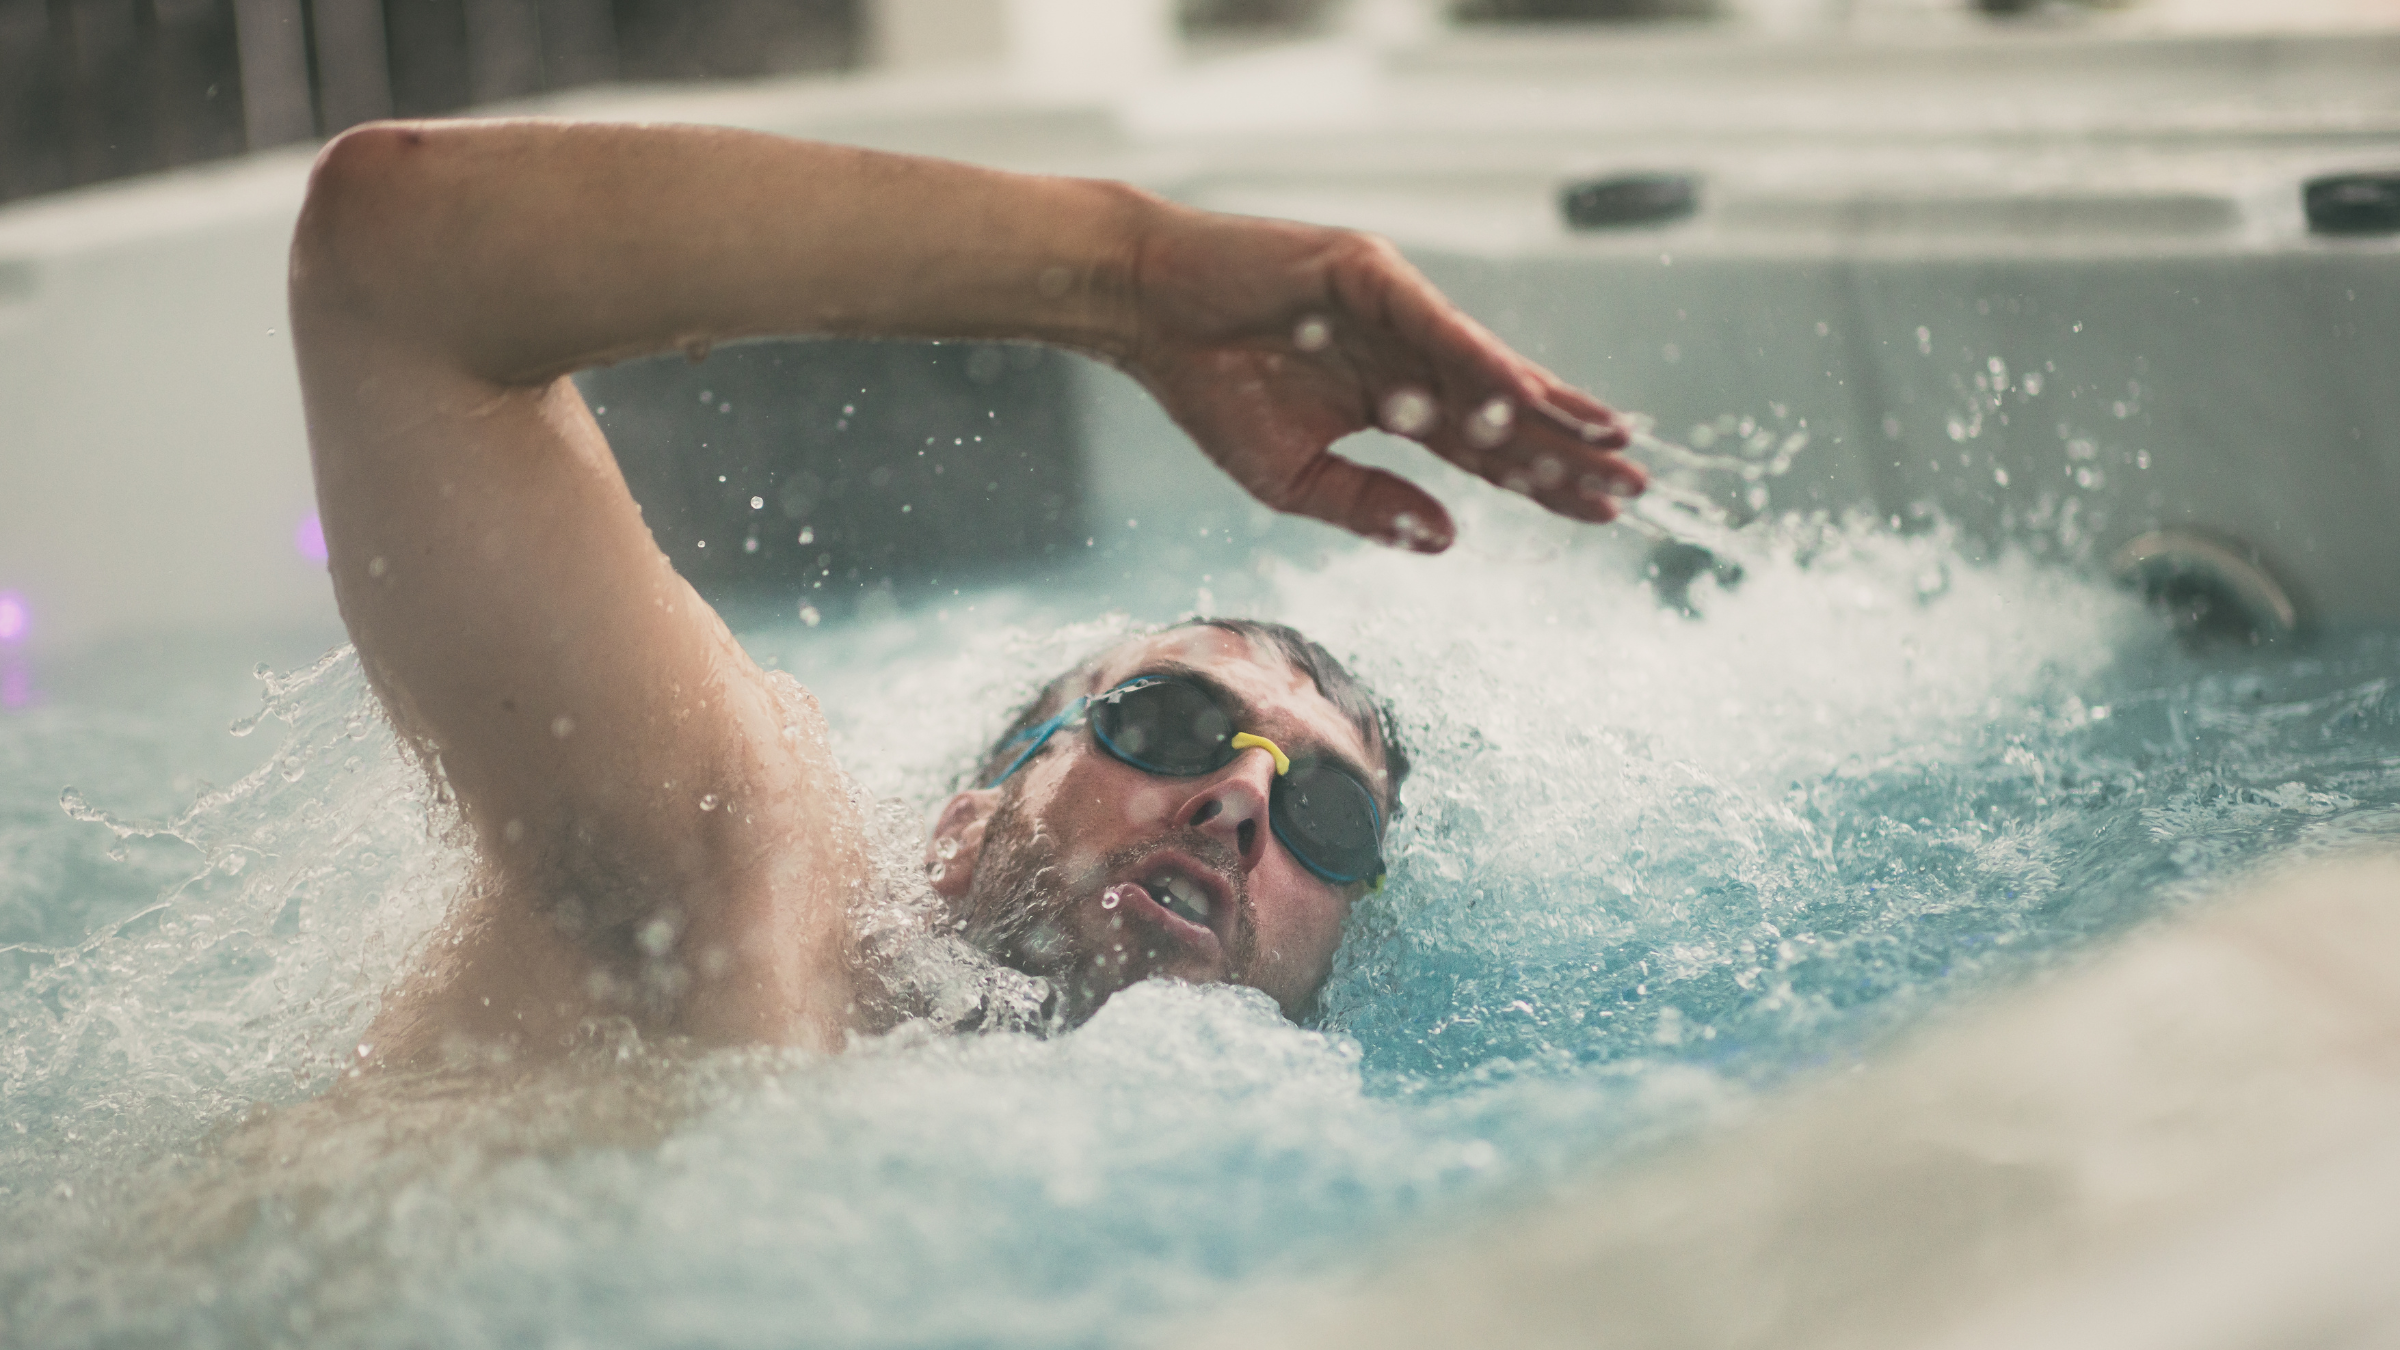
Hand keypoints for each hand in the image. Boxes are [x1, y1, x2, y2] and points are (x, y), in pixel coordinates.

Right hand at [1121, 203, 1644, 552]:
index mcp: (1394, 399)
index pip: (1485, 450)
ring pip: (1486, 369)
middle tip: (1635, 485)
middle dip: (1568, 449)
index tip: (1602, 513)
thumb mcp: (1292, 477)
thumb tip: (1447, 538)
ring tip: (1609, 441)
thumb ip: (1368, 506)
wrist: (1147, 311)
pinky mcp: (1372, 275)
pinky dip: (1484, 364)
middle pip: (1504, 412)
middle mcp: (1410, 351)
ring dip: (1548, 407)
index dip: (1542, 480)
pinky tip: (1529, 400)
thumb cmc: (1209, 387)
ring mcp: (1397, 309)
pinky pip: (1439, 328)